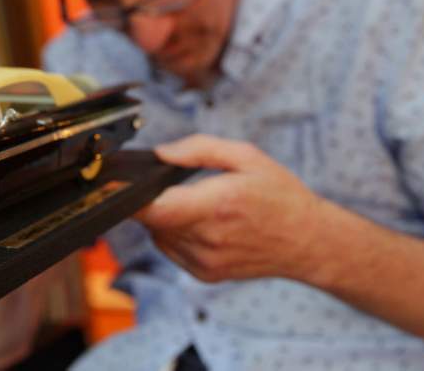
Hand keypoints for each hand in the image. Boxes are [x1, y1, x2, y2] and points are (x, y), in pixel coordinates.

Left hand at [136, 134, 324, 282]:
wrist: (307, 241)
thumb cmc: (279, 195)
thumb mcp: (246, 157)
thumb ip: (199, 149)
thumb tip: (161, 152)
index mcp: (216, 205)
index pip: (155, 209)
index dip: (128, 197)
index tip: (116, 184)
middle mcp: (207, 239)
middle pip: (153, 220)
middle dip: (156, 200)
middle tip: (180, 187)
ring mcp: (205, 261)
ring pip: (159, 235)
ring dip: (166, 218)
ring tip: (201, 206)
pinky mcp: (204, 275)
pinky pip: (172, 249)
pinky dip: (177, 234)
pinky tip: (205, 224)